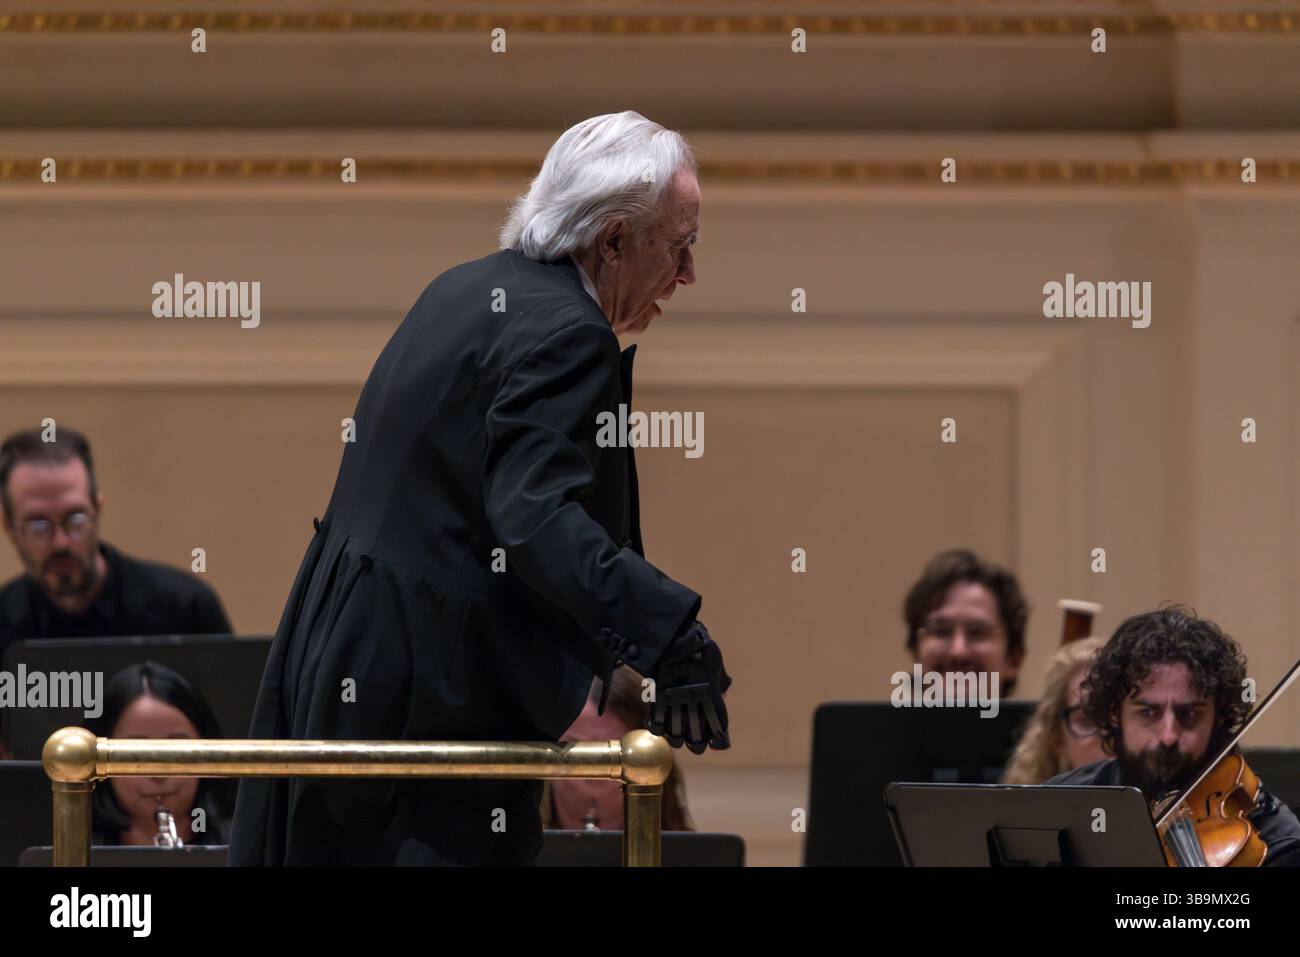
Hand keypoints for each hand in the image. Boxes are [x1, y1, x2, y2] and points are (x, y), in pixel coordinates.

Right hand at [648, 621, 730, 753]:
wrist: (676, 638)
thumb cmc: (700, 649)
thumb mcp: (717, 665)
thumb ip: (721, 681)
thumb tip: (725, 691)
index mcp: (714, 700)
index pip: (719, 734)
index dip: (718, 742)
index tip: (716, 742)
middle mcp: (696, 708)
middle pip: (696, 743)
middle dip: (696, 744)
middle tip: (694, 739)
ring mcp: (677, 706)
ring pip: (677, 738)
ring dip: (677, 739)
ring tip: (676, 734)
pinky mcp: (659, 701)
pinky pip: (658, 725)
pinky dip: (659, 728)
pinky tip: (660, 725)